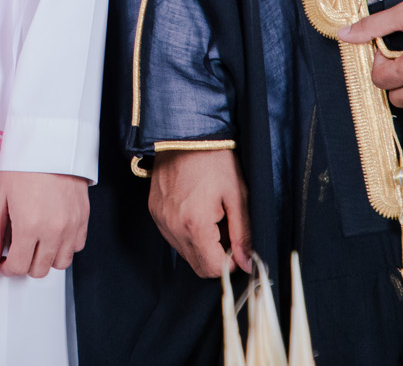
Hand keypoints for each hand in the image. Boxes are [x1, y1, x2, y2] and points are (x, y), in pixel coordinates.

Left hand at [0, 171, 87, 277]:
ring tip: (36, 242)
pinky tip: (52, 233)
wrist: (48, 144)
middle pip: (39, 270)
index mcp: (28, 226)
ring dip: (46, 258)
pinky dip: (64, 247)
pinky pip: (76, 247)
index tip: (2, 261)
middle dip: (24, 264)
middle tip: (17, 250)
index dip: (6, 268)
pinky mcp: (83, 219)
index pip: (18, 267)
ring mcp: (71, 226)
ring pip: (60, 264)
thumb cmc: (20, 167)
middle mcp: (53, 231)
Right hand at [147, 148, 250, 276]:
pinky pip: (172, 236)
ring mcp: (160, 219)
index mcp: (194, 224)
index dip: (230, 263)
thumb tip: (248, 263)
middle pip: (197, 265)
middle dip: (215, 256)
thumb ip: (243, 234)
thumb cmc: (214, 160)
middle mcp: (172, 226)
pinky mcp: (155, 211)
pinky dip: (187, 233)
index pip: (211, 268)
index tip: (238, 247)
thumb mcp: (237, 196)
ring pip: (184, 252)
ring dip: (201, 245)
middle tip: (226, 231)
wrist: (185, 133)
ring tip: (212, 217)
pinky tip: (196, 211)